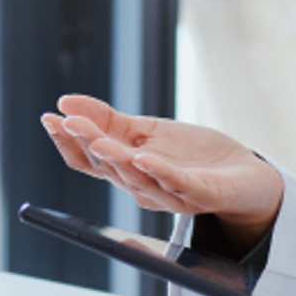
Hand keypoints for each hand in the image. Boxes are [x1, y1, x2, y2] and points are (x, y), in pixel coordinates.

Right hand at [41, 95, 284, 252]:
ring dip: (116, 159)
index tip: (49, 118)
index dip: (68, 141)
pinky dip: (160, 173)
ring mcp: (172, 193)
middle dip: (86, 143)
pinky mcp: (201, 194)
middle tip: (67, 122)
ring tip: (98, 138)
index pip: (89, 161)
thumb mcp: (148, 131)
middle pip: (108, 167)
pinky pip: (178, 185)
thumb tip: (66, 102)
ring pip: (137, 178)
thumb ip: (109, 121)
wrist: (246, 177)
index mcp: (128, 170)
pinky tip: (145, 157)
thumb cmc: (194, 157)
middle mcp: (143, 186)